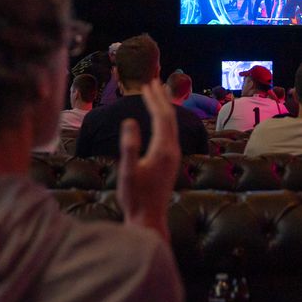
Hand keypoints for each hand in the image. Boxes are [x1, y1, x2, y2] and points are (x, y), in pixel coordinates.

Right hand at [118, 79, 179, 240]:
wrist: (149, 219)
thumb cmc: (135, 198)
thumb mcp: (128, 171)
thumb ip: (129, 146)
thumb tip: (130, 120)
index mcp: (163, 149)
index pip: (161, 117)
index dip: (154, 99)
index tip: (146, 85)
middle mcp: (172, 150)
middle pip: (169, 117)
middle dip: (161, 99)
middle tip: (153, 82)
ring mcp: (173, 157)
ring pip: (172, 125)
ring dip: (164, 108)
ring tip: (157, 95)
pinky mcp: (170, 162)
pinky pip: (170, 134)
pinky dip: (164, 121)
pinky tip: (160, 121)